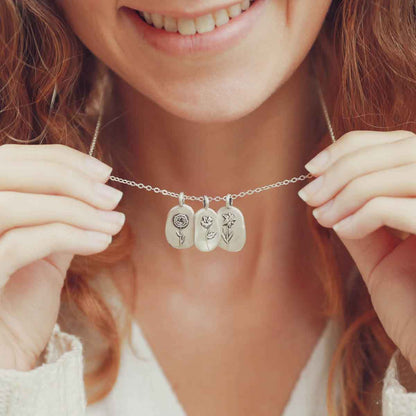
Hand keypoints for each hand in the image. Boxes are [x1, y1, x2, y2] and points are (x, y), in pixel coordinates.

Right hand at [0, 143, 125, 369]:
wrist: (7, 357)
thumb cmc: (22, 304)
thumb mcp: (44, 250)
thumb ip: (59, 217)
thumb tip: (95, 190)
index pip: (12, 158)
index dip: (61, 158)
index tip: (103, 172)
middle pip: (9, 170)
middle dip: (70, 178)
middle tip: (112, 196)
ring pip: (14, 204)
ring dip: (76, 209)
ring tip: (113, 222)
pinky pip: (23, 242)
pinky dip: (70, 235)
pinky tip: (101, 242)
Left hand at [297, 130, 415, 371]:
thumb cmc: (413, 310)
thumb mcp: (381, 258)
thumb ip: (362, 223)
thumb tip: (329, 195)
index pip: (399, 142)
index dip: (352, 147)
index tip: (313, 167)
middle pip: (403, 147)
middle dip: (345, 165)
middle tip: (310, 193)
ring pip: (405, 170)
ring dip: (350, 189)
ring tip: (322, 215)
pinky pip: (404, 207)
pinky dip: (365, 213)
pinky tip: (343, 229)